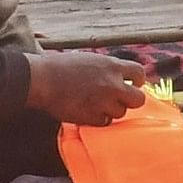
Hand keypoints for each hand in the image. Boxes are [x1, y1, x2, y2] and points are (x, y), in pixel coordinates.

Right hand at [27, 50, 149, 125]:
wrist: (43, 79)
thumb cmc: (61, 67)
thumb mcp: (90, 60)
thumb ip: (107, 69)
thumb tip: (120, 78)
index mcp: (111, 65)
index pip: (139, 73)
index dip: (137, 80)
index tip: (133, 84)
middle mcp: (112, 84)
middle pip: (138, 99)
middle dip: (131, 100)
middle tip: (121, 100)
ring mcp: (103, 102)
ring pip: (120, 113)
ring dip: (111, 110)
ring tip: (97, 104)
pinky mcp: (91, 117)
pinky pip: (104, 122)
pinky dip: (98, 119)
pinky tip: (87, 111)